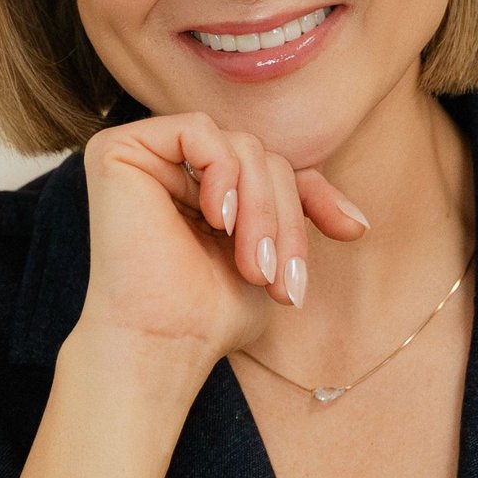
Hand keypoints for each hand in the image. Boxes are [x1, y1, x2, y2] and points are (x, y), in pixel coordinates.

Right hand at [79, 113, 366, 378]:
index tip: (352, 231)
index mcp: (200, 191)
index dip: (312, 198)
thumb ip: (296, 223)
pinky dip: (222, 173)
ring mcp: (143, 155)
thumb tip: (359, 221)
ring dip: (262, 208)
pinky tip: (216, 218)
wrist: (161, 347)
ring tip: (253, 266)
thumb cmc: (208, 319)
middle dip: (285, 217)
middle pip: (261, 158)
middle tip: (279, 278)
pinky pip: (198, 130)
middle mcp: (169, 167)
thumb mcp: (272, 262)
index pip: (273, 171)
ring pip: (240, 147)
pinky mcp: (119, 149)